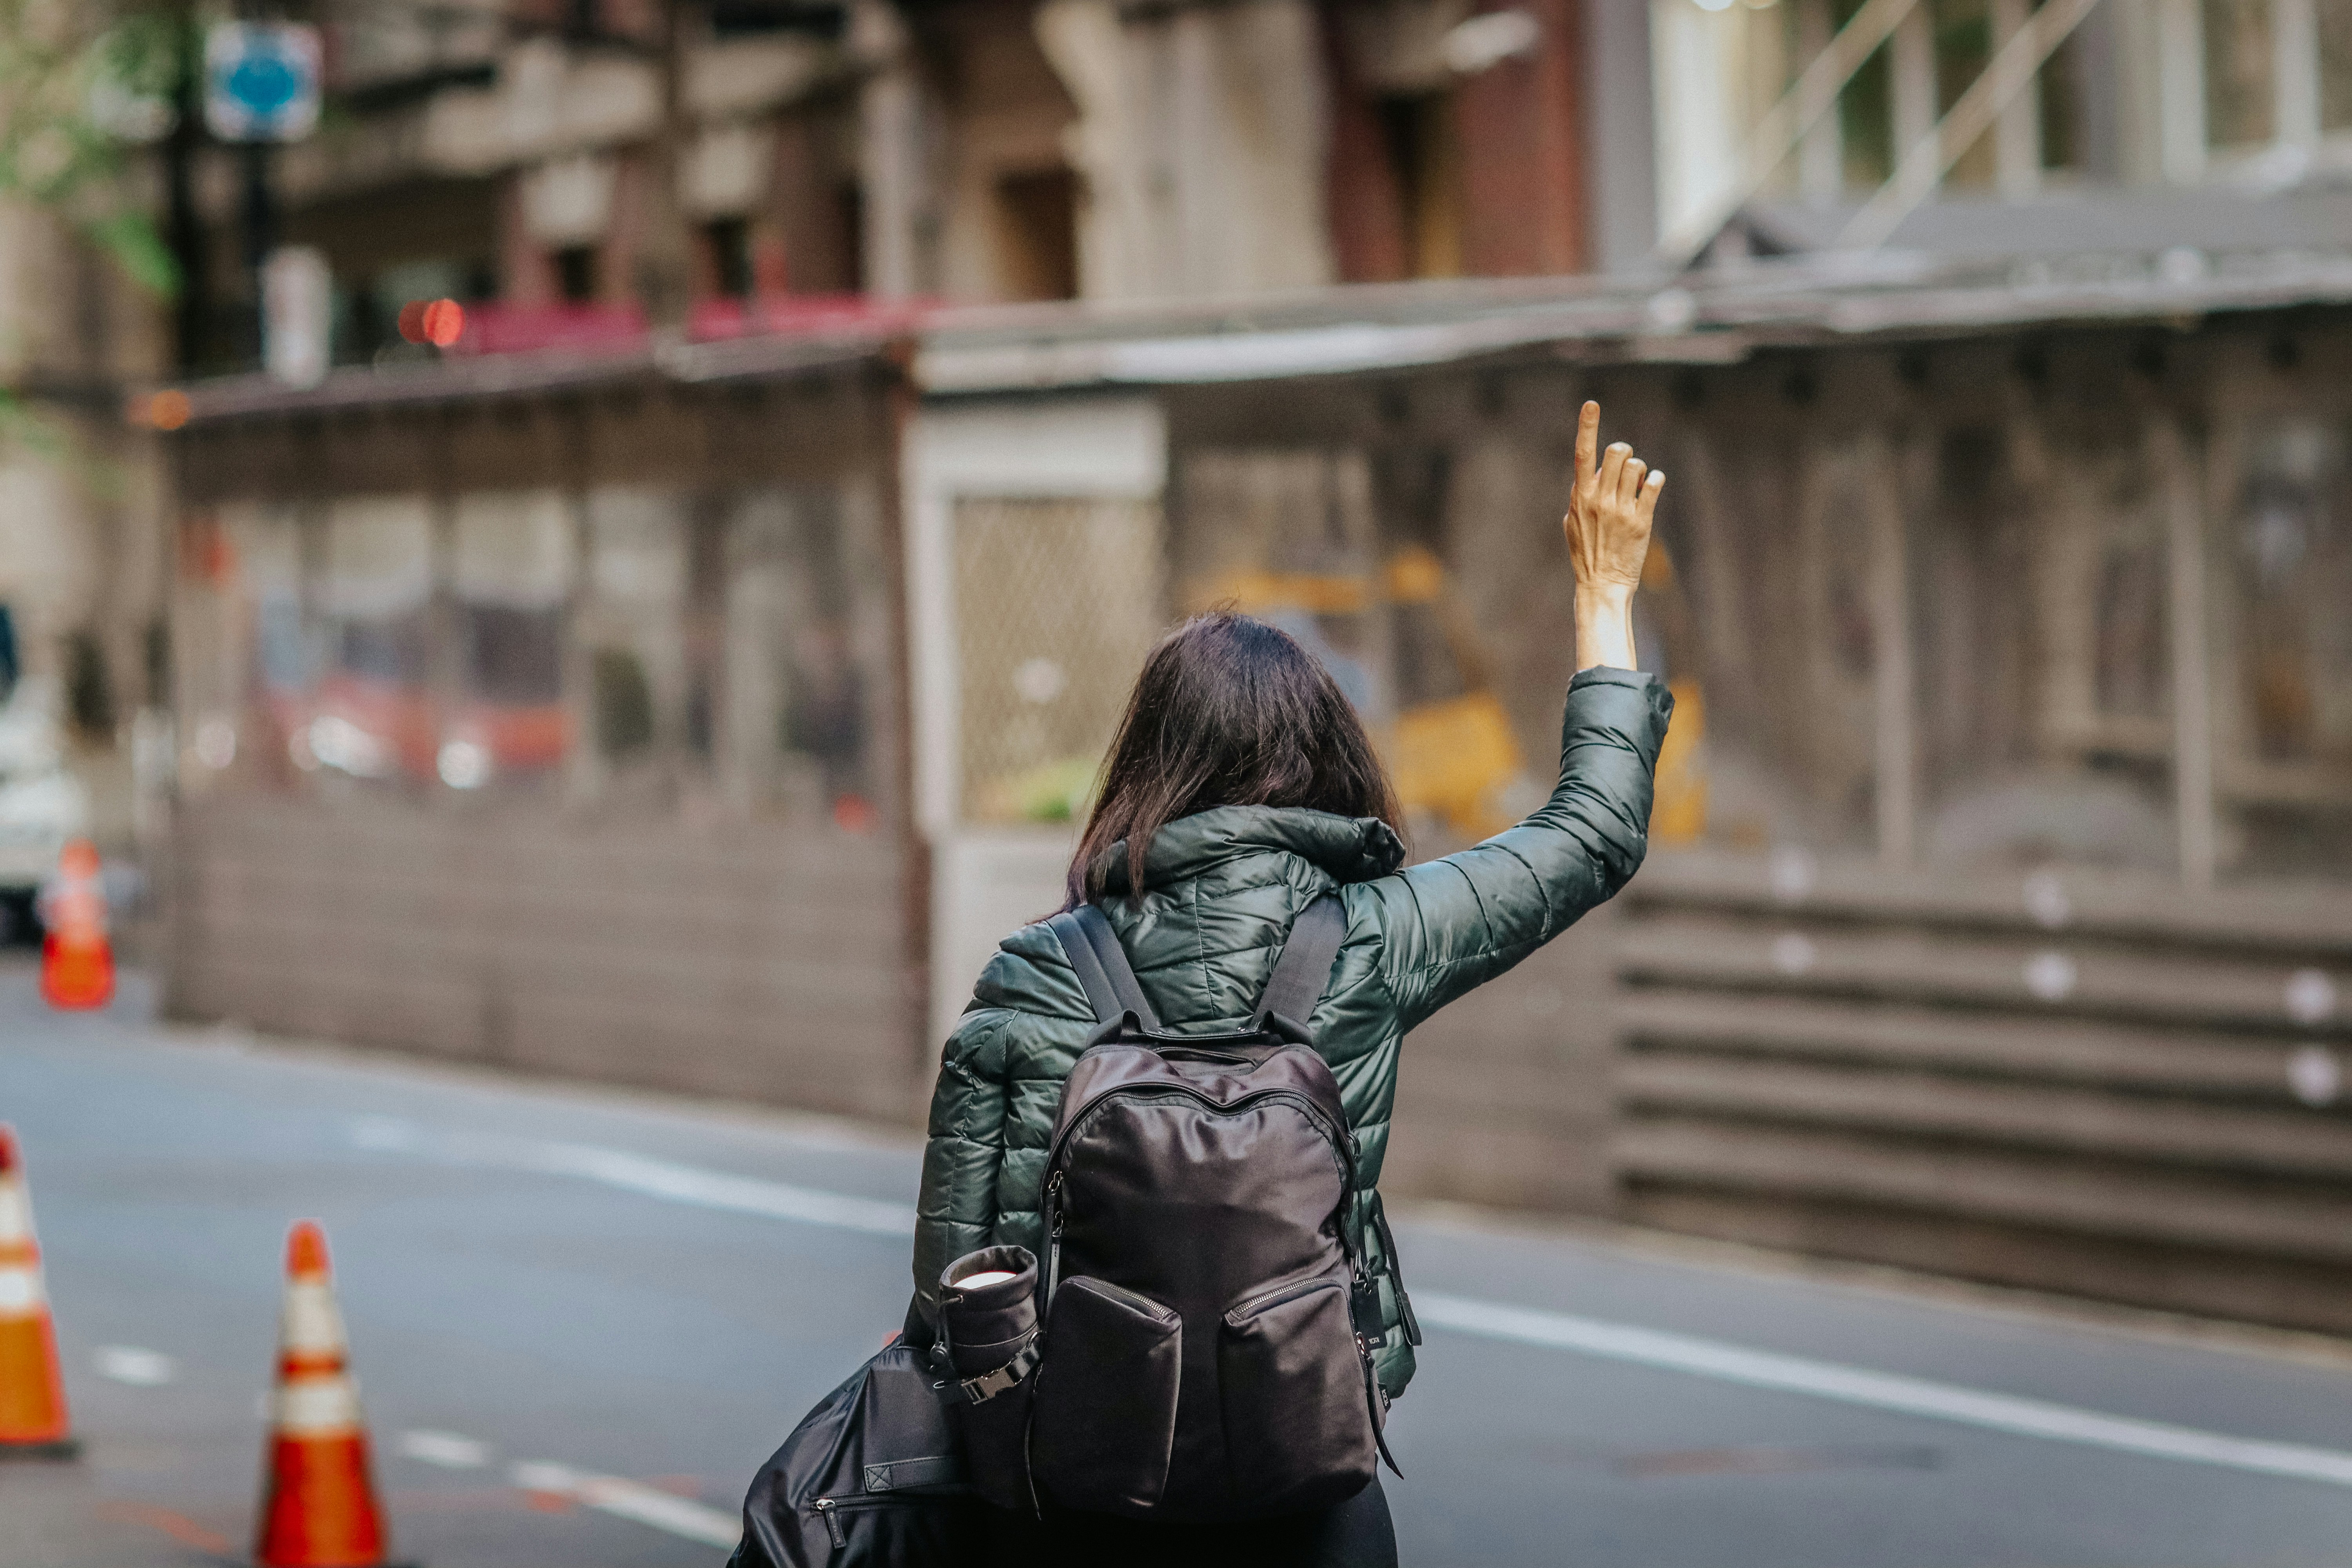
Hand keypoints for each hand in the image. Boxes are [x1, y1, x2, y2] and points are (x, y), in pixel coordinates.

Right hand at [1564, 401, 1662, 670]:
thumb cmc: (1586, 553)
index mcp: (1580, 497)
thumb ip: (1580, 495)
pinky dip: (1656, 482)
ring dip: (1640, 471)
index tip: (1591, 404)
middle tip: (1625, 468)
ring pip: (1638, 466)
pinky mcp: (1642, 520)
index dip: (1587, 426)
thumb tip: (1592, 474)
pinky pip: (1655, 484)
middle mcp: (1600, 499)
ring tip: (1637, 487)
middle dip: (1625, 452)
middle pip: (1617, 451)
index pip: (1582, 454)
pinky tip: (1651, 490)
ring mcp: (1621, 509)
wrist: (1602, 584)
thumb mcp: (1572, 523)